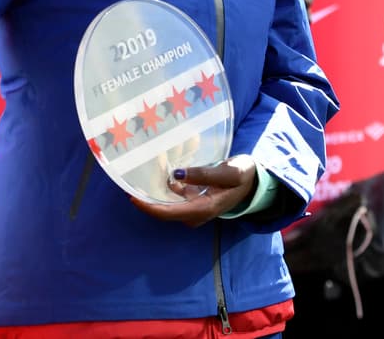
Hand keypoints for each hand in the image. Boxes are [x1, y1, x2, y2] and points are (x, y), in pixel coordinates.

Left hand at [130, 155, 257, 226]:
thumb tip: (176, 175)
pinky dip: (162, 184)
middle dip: (145, 197)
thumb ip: (204, 174)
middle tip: (128, 178)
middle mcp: (195, 212)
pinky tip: (155, 169)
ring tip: (138, 171)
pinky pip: (172, 194)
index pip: (168, 213)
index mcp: (203, 209)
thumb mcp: (228, 173)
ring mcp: (193, 206)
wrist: (255, 182)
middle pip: (163, 210)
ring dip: (152, 190)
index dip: (147, 206)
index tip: (130, 195)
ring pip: (166, 202)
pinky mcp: (193, 199)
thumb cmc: (243, 176)